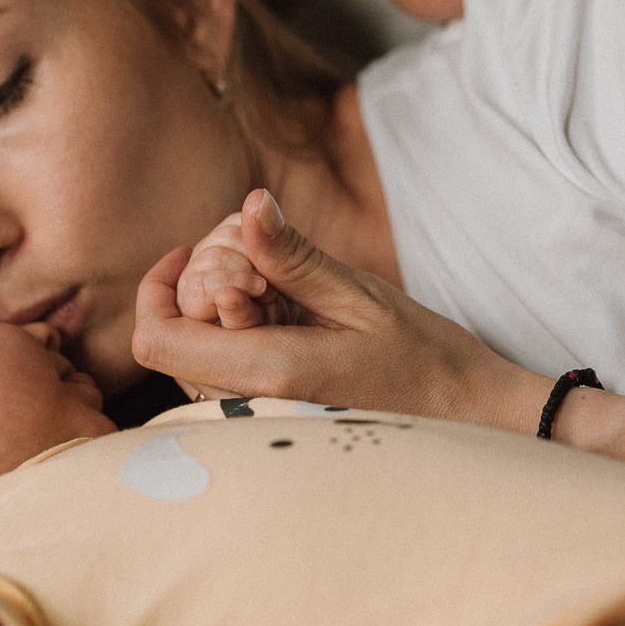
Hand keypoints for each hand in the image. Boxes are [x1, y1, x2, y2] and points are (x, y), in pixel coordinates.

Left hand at [135, 188, 542, 424]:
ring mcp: (258, 420)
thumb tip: (248, 205)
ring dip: (219, 311)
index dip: (159, 288)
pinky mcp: (270, 419)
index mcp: (266, 373)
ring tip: (281, 289)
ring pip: (194, 358)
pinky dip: (238, 334)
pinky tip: (287, 316)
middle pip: (172, 342)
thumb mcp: (359, 294)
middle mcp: (249, 406)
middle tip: (257, 259)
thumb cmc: (423, 359)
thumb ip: (292, 256)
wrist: (467, 419)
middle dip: (197, 287)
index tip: (196, 250)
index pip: (157, 341)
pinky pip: (223, 374)